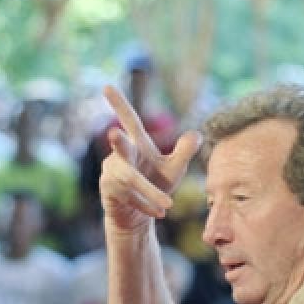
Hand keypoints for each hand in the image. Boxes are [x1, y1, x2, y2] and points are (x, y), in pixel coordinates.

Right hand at [98, 85, 201, 232]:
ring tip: (168, 205)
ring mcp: (111, 173)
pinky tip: (160, 213)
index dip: (119, 104)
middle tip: (114, 133)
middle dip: (118, 142)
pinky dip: (146, 205)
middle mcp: (120, 156)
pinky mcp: (109, 192)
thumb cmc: (155, 185)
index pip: (130, 121)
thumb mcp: (174, 169)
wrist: (138, 216)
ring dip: (150, 192)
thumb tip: (197, 135)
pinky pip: (130, 197)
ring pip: (132, 180)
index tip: (106, 86)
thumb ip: (184, 152)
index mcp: (137, 145)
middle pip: (122, 148)